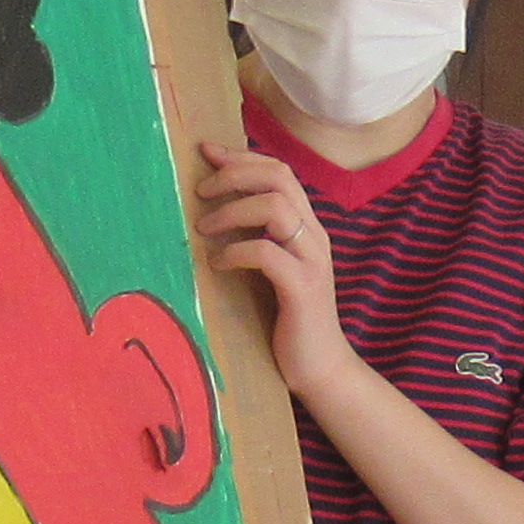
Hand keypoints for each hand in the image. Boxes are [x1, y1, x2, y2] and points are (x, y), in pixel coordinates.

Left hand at [191, 138, 350, 384]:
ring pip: (276, 207)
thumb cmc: (290, 321)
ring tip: (204, 228)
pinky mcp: (303, 289)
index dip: (242, 157)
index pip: (280, 172)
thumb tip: (216, 212)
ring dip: (232, 211)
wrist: (323, 369)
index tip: (207, 154)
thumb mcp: (273, 270)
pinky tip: (218, 265)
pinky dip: (236, 252)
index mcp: (307, 228)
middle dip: (234, 175)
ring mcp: (312, 261)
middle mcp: (314, 237)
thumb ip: (258, 238)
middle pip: (279, 178)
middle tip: (201, 191)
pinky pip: (267, 254)